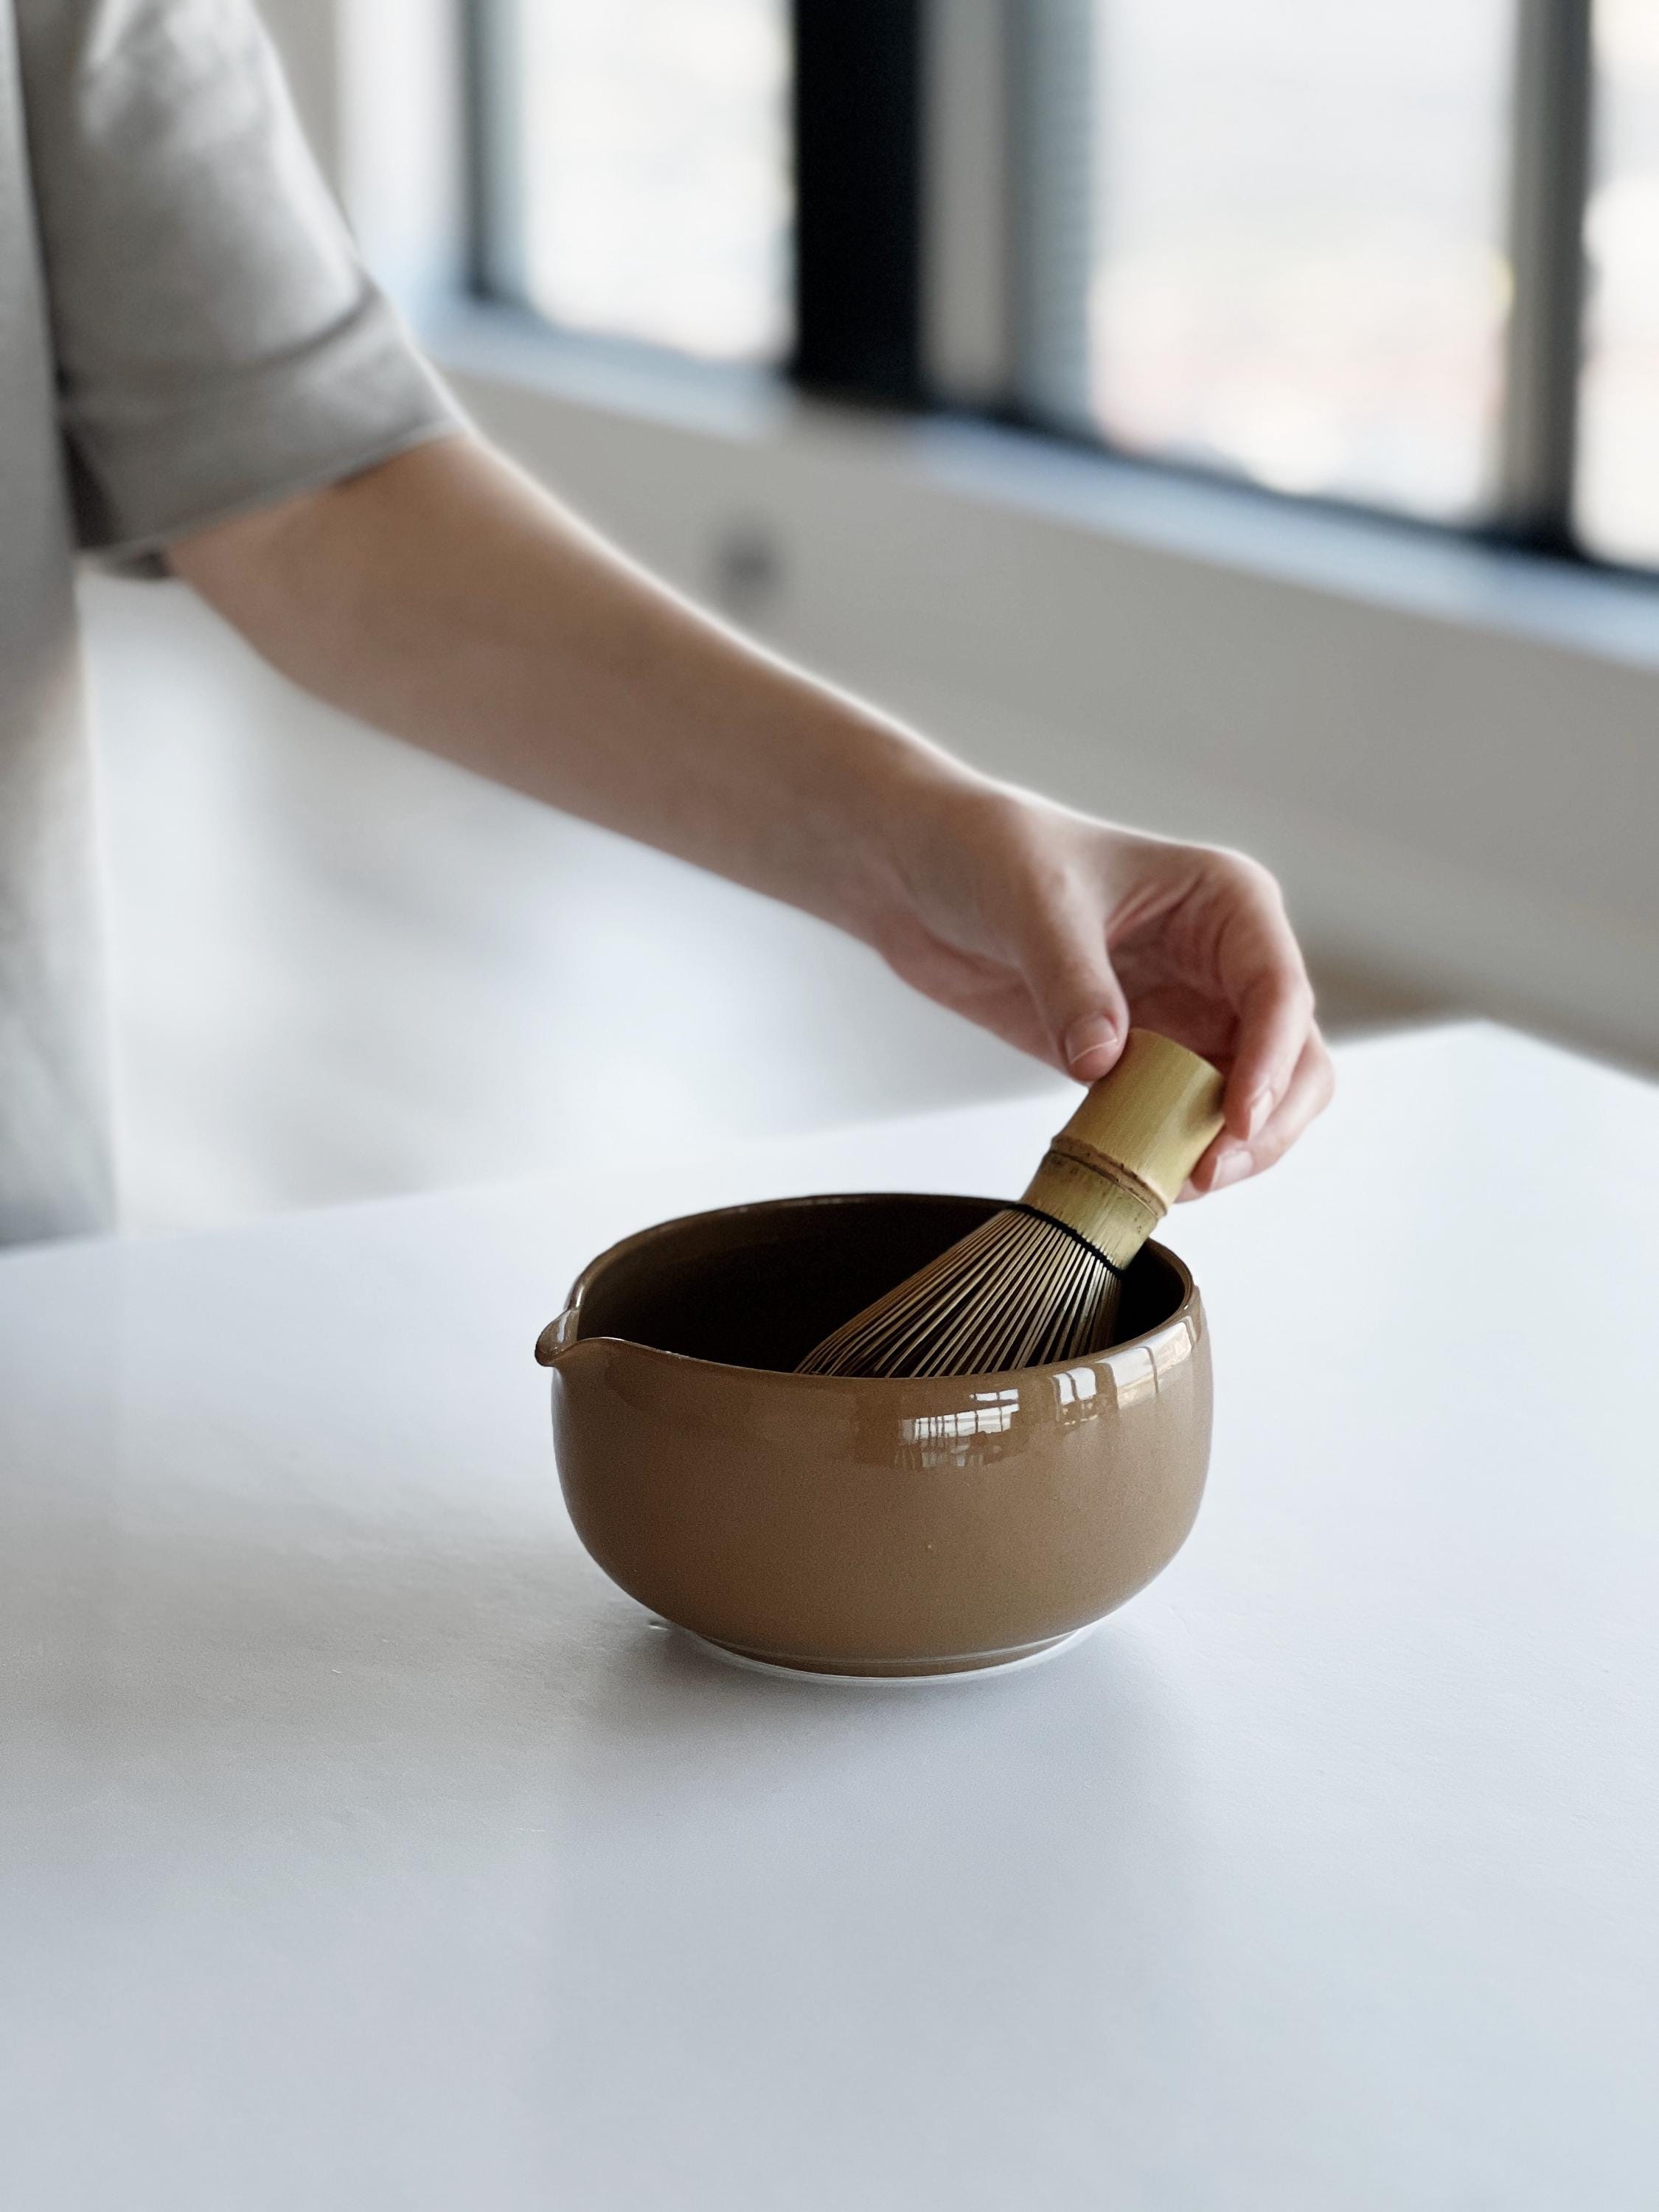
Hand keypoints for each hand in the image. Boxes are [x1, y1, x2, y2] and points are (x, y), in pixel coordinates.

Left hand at [865, 783, 1332, 1193]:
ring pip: (1252, 1102)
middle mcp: (1225, 964)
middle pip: (1294, 1060)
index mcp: (1227, 904)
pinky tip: (1132, 1172)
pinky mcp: (1144, 1059)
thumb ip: (1072, 984)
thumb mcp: (1034, 905)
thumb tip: (1103, 1065)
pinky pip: (1181, 1120)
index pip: (1279, 990)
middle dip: (1266, 1122)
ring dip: (1224, 1150)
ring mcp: (1189, 1015)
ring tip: (1168, 1185)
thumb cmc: (993, 854)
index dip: (1272, 1061)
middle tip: (1204, 1172)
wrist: (927, 875)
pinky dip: (1169, 1154)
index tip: (1236, 1122)